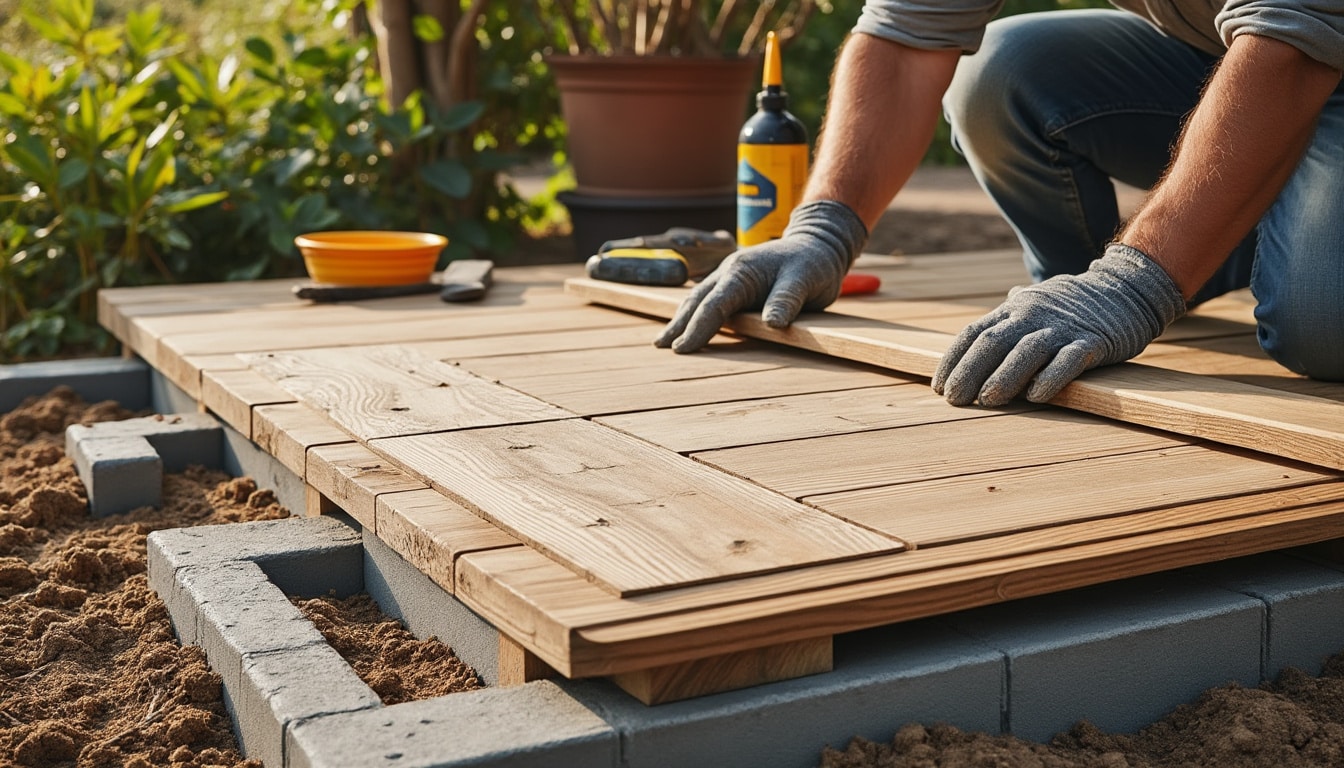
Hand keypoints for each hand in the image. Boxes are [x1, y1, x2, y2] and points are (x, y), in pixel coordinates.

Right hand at [654, 200, 866, 352]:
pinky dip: (695, 314)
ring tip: (663, 341)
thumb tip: (772, 324)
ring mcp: (731, 277)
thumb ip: (787, 299)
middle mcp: (730, 272)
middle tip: (660, 346)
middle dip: (679, 325)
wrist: (819, 242)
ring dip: (681, 320)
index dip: (698, 328)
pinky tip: (686, 326)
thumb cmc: (813, 262)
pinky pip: (710, 300)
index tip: (682, 348)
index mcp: (741, 272)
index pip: (714, 305)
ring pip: (699, 300)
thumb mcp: (805, 280)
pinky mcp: (737, 284)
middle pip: (698, 302)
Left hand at [933, 244, 1185, 405]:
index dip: (954, 360)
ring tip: (987, 401)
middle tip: (954, 400)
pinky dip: (1052, 377)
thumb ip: (1004, 319)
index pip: (974, 333)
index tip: (940, 387)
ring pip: (1027, 351)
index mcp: (1014, 310)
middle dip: (970, 372)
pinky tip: (1036, 397)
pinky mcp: (1094, 342)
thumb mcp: (1032, 304)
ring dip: (1004, 377)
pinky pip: (1070, 359)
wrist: (1126, 288)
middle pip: (994, 343)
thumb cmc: (1070, 305)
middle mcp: (1032, 316)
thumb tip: (976, 334)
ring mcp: (1063, 328)